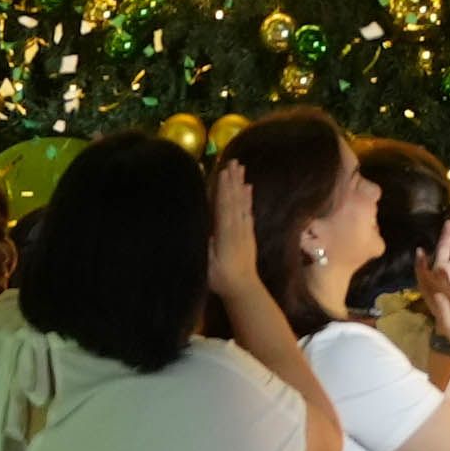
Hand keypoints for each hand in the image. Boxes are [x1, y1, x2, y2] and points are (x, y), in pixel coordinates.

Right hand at [203, 156, 269, 311]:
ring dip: (241, 184)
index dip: (223, 189)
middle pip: (234, 200)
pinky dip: (248, 198)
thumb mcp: (207, 265)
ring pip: (242, 203)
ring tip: (241, 168)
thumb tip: (200, 228)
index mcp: (226, 234)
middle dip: (233, 180)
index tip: (222, 171)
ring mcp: (244, 230)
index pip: (224, 207)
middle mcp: (237, 228)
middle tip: (233, 161)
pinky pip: (248, 211)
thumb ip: (205, 246)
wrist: (244, 289)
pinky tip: (248, 188)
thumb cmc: (220, 279)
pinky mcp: (248, 233)